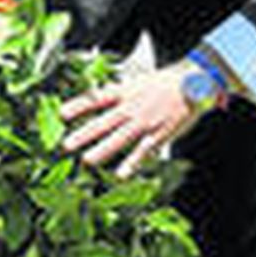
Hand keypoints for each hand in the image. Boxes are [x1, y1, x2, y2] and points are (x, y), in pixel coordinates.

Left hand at [60, 61, 201, 177]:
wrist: (193, 82)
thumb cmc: (165, 82)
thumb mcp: (138, 81)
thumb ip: (119, 91)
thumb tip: (99, 96)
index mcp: (127, 92)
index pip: (98, 98)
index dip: (80, 105)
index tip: (62, 113)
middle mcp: (133, 107)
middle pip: (104, 121)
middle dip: (85, 133)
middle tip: (66, 144)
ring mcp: (145, 122)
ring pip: (120, 138)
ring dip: (102, 150)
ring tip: (87, 160)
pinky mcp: (159, 134)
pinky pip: (143, 151)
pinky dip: (132, 163)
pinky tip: (120, 175)